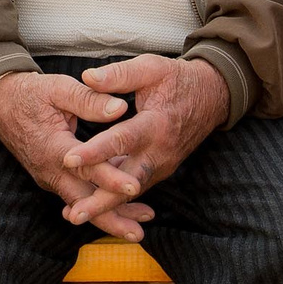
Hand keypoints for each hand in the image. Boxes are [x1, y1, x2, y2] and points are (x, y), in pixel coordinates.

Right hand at [0, 72, 153, 241]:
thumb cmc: (30, 94)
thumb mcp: (58, 88)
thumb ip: (89, 99)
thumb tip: (121, 108)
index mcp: (53, 147)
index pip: (85, 167)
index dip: (110, 178)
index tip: (134, 187)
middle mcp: (50, 170)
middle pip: (82, 202)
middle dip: (111, 219)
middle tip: (138, 234)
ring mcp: (50, 178)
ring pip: (81, 204)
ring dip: (108, 217)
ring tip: (137, 229)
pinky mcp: (53, 179)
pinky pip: (77, 195)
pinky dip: (98, 204)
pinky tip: (123, 207)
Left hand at [63, 54, 226, 206]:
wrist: (213, 96)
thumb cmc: (178, 80)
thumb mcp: (151, 68)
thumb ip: (119, 75)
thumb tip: (86, 76)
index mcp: (156, 124)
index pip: (122, 140)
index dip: (96, 151)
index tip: (69, 159)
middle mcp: (160, 152)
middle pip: (128, 181)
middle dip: (101, 200)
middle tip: (74, 214)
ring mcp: (162, 165)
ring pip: (131, 191)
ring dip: (105, 205)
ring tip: (75, 215)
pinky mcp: (159, 170)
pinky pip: (135, 187)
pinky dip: (114, 197)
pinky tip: (90, 204)